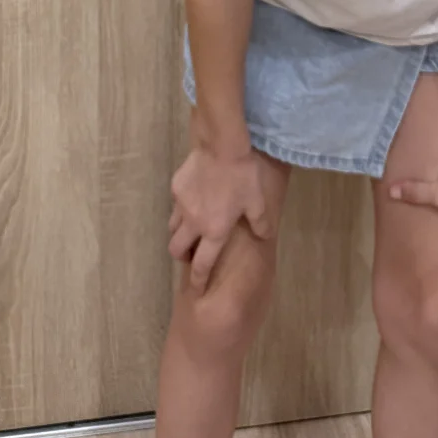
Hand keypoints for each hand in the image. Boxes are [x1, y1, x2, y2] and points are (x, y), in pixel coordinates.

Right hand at [168, 146, 271, 292]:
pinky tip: (193, 197)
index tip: (195, 290)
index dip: (198, 280)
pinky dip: (182, 206)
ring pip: (172, 227)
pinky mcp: (176, 187)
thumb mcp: (258, 202)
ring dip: (180, 232)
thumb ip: (260, 223)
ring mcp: (181, 205)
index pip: (202, 264)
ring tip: (190, 227)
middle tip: (190, 253)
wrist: (221, 146)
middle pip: (177, 250)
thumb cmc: (243, 177)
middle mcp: (194, 223)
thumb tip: (264, 236)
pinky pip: (176, 203)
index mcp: (214, 231)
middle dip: (181, 257)